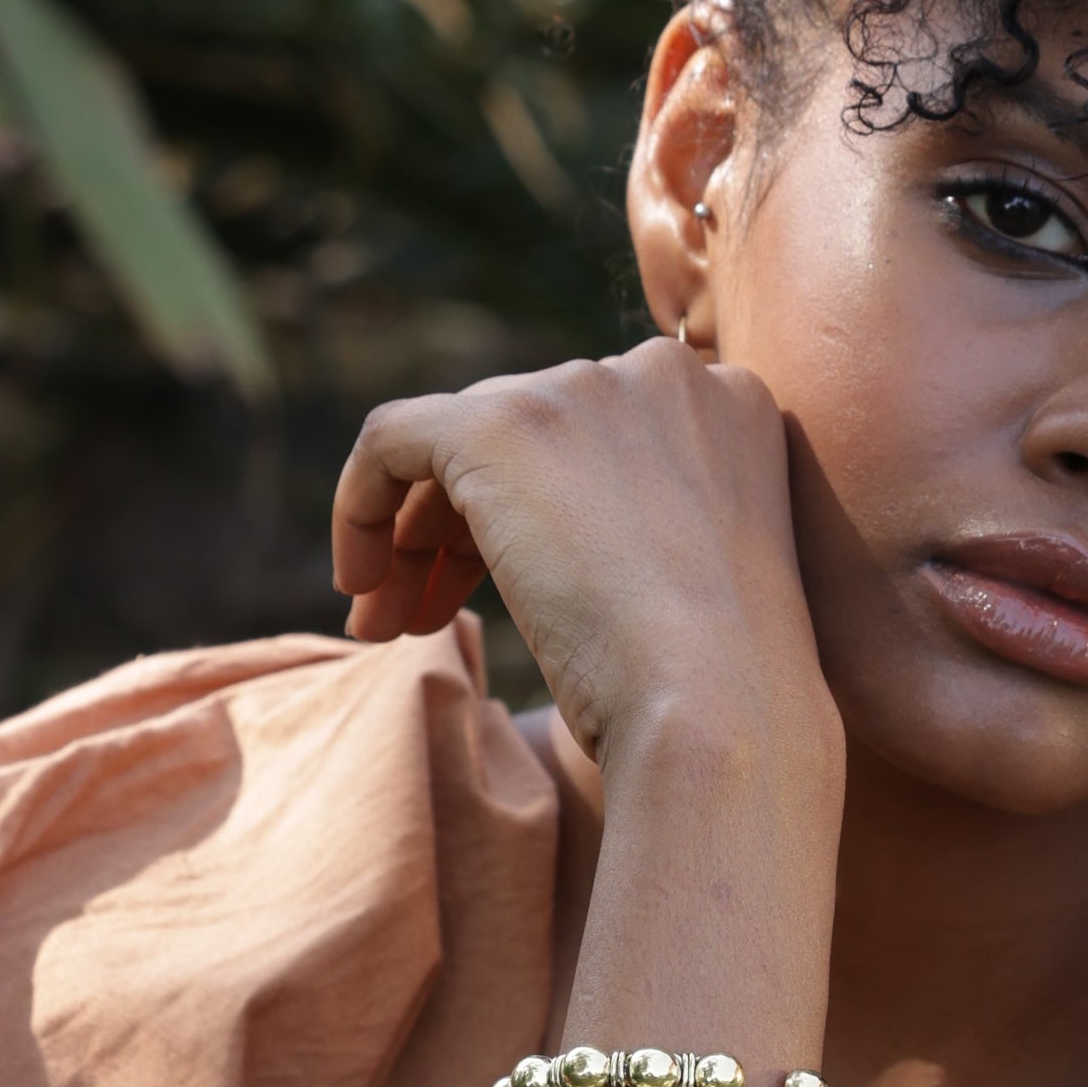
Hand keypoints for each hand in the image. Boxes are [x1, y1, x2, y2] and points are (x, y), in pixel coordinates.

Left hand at [332, 337, 832, 757]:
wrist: (716, 710)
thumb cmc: (720, 691)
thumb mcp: (702, 579)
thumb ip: (648, 522)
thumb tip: (550, 535)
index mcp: (727, 404)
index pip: (596, 439)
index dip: (537, 515)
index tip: (497, 594)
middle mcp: (662, 376)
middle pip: (524, 437)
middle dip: (464, 529)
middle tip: (426, 619)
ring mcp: (581, 391)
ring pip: (457, 443)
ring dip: (415, 537)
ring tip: (390, 628)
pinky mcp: (499, 423)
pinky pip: (392, 438)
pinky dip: (360, 506)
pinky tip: (360, 589)